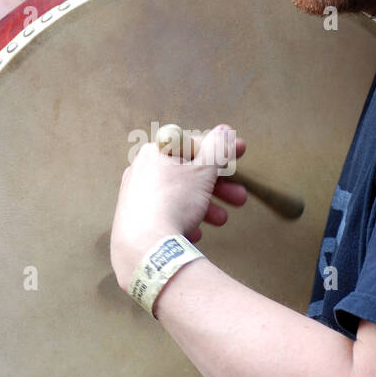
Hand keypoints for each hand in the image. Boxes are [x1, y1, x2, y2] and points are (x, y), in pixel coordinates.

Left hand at [111, 125, 246, 287]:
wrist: (145, 245)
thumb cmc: (173, 201)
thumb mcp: (204, 169)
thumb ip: (217, 148)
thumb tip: (225, 131)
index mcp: (155, 152)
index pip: (192, 145)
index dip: (220, 148)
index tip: (240, 151)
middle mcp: (141, 171)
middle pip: (188, 174)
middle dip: (218, 186)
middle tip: (240, 197)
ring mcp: (135, 197)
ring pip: (179, 197)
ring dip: (205, 206)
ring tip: (222, 220)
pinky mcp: (135, 221)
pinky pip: (166, 217)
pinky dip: (184, 222)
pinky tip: (194, 232)